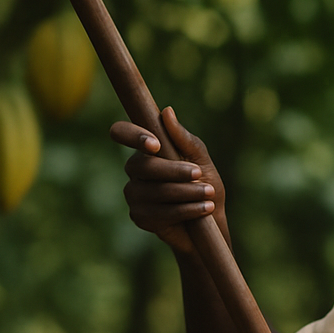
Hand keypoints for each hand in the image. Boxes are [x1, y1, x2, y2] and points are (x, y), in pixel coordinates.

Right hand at [109, 107, 228, 255]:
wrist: (212, 221)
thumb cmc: (206, 184)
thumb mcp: (201, 159)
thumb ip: (184, 139)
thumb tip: (167, 111)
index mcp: (146, 150)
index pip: (121, 133)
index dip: (132, 136)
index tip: (156, 145)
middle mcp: (134, 170)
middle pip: (141, 165)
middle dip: (173, 170)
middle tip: (199, 173)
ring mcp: (134, 194)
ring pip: (152, 191)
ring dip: (184, 192)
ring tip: (208, 194)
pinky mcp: (139, 217)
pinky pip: (158, 213)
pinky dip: (184, 210)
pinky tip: (203, 210)